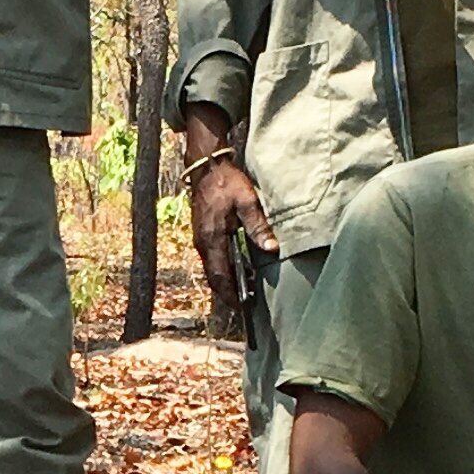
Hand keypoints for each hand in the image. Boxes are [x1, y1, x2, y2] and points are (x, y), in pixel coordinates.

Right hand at [183, 117, 274, 318]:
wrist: (206, 167)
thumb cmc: (227, 182)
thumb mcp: (247, 201)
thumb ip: (258, 226)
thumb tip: (272, 249)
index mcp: (213, 238)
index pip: (221, 275)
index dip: (230, 293)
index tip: (241, 307)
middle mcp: (203, 243)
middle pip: (214, 277)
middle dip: (227, 293)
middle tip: (243, 305)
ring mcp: (200, 239)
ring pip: (212, 269)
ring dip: (225, 281)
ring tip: (242, 291)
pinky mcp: (202, 234)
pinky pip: (211, 259)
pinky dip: (222, 269)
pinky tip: (235, 269)